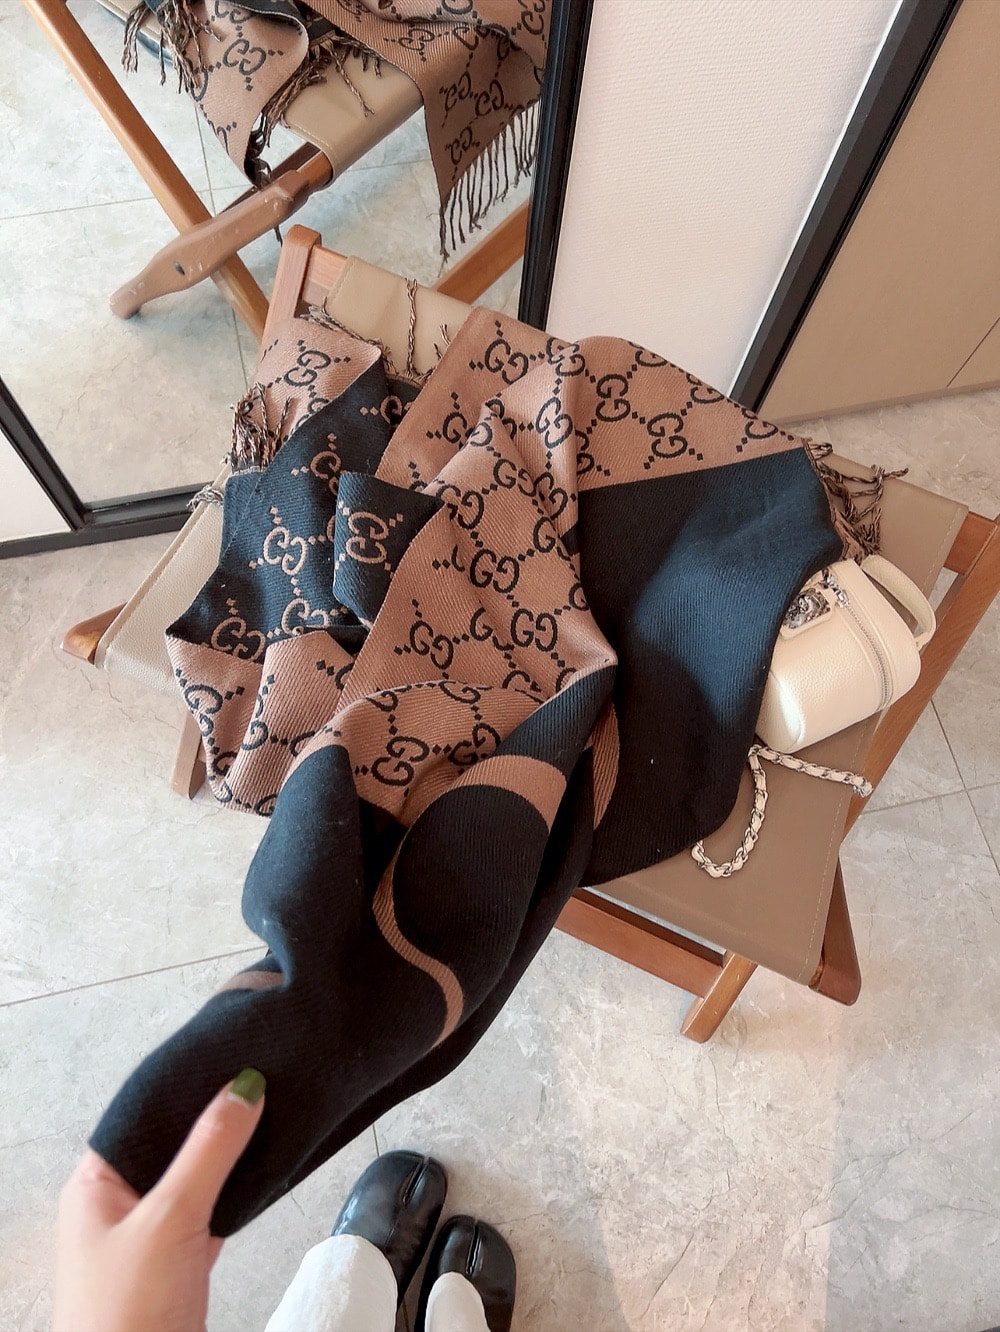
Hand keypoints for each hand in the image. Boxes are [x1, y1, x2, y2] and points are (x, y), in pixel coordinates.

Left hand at [53, 1069, 265, 1331]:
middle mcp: (119, 1204)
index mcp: (94, 1183)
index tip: (228, 1051)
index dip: (185, 1082)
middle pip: (173, 1141)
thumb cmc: (124, 1320)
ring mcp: (150, 1234)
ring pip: (197, 1174)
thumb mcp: (169, 1219)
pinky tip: (264, 1170)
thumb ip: (209, 1150)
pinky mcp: (179, 1260)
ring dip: (229, 1153)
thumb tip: (242, 1088)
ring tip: (270, 1110)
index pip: (143, 1112)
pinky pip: (212, 1207)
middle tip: (259, 1076)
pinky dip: (237, 1190)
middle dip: (214, 1115)